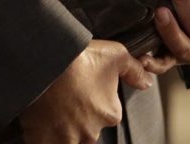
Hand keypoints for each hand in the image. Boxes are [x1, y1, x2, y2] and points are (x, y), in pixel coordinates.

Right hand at [20, 38, 153, 143]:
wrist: (44, 62)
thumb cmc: (78, 58)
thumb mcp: (114, 54)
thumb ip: (134, 69)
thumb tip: (146, 82)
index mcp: (110, 114)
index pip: (106, 111)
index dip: (94, 96)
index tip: (83, 86)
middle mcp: (91, 132)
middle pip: (87, 126)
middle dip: (78, 114)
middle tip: (66, 94)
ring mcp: (67, 139)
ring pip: (67, 136)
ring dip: (62, 125)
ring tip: (53, 105)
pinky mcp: (44, 140)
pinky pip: (46, 140)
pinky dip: (45, 132)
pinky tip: (42, 117)